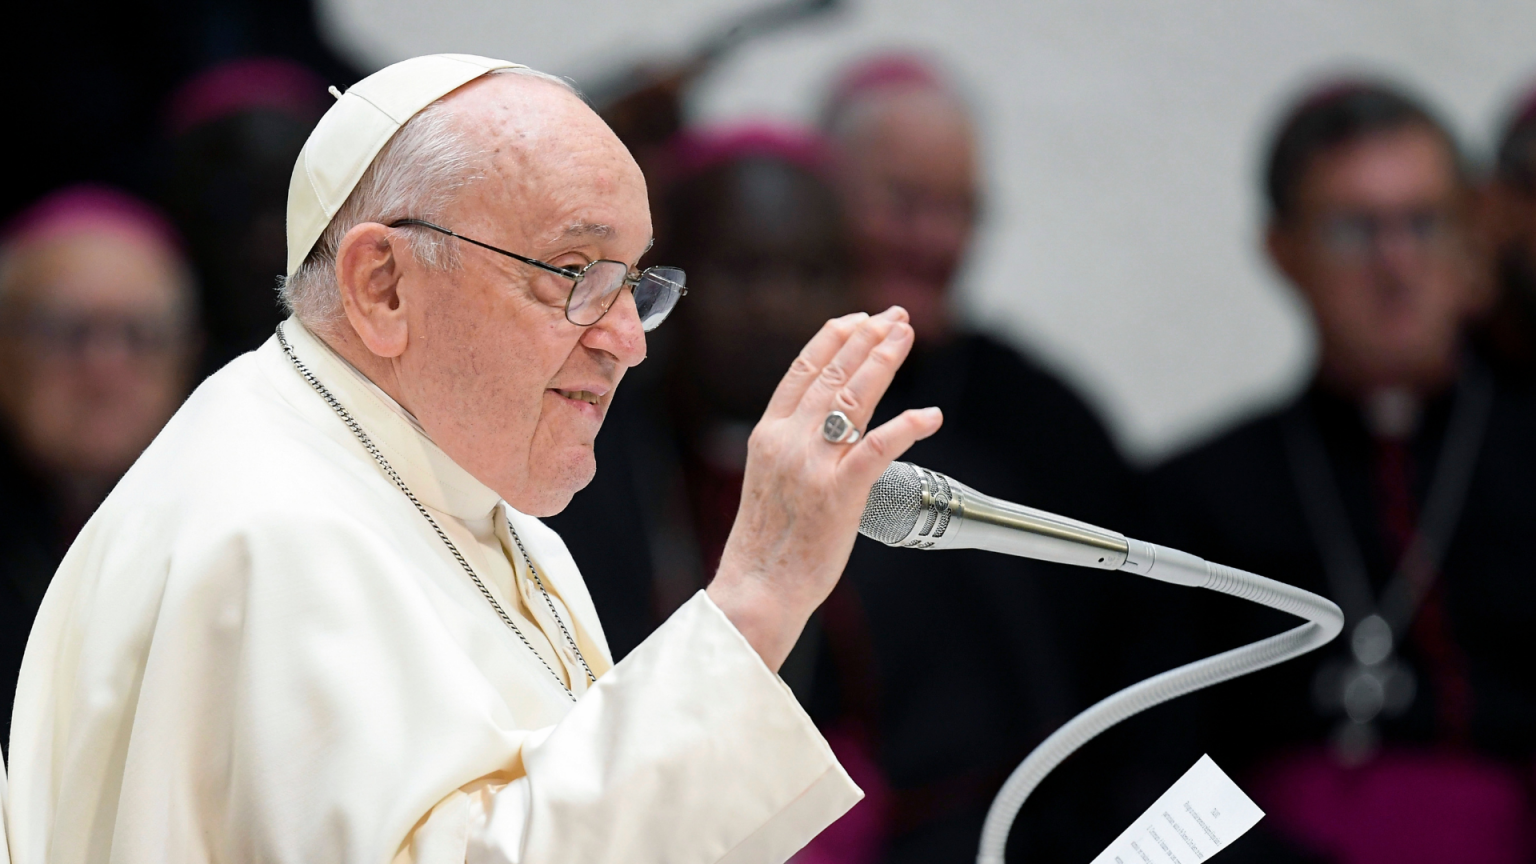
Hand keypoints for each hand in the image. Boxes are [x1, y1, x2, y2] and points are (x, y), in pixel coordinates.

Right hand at [707, 307, 943, 670]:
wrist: (757, 586)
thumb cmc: (768, 544)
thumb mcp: (769, 480)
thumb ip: (793, 447)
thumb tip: (827, 425)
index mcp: (768, 435)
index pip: (801, 371)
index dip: (832, 338)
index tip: (857, 320)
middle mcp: (788, 441)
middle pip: (832, 374)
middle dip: (867, 339)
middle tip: (895, 318)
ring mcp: (813, 465)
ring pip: (853, 398)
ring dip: (884, 362)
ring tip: (905, 338)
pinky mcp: (839, 493)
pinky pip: (878, 448)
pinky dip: (907, 426)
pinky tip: (929, 415)